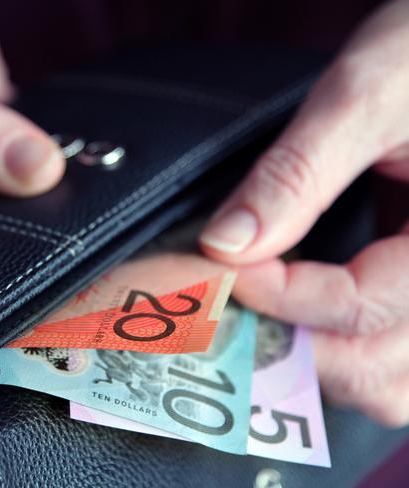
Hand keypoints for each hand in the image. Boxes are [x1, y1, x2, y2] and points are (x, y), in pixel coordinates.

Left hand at [199, 0, 408, 425]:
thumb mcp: (367, 96)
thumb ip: (296, 174)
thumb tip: (224, 246)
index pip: (361, 309)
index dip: (280, 296)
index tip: (222, 267)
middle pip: (374, 366)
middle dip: (290, 345)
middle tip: (227, 307)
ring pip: (385, 380)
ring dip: (316, 365)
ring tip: (259, 322)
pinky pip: (389, 355)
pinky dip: (340, 354)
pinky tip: (298, 320)